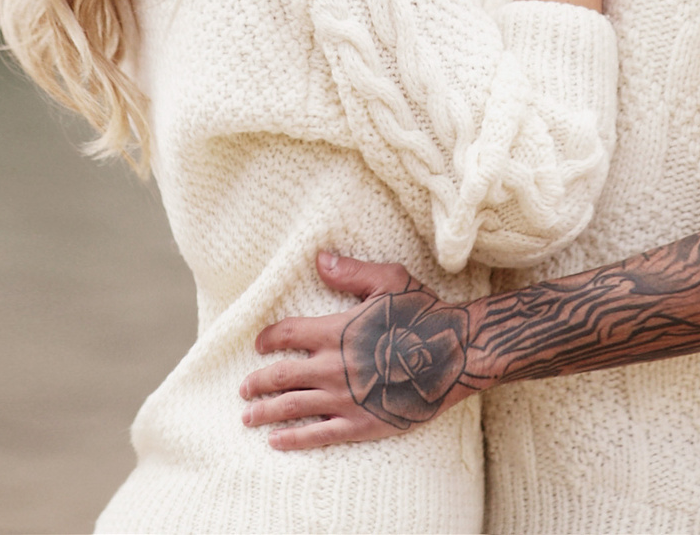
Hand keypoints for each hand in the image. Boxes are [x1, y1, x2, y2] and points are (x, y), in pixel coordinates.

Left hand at [239, 251, 478, 450]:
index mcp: (336, 330)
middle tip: (243, 390)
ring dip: (265, 413)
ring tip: (248, 417)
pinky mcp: (361, 424)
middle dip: (256, 384)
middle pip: (280, 375)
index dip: (267, 339)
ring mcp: (345, 398)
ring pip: (292, 406)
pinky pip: (318, 435)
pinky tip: (276, 441)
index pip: (286, 334)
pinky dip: (293, 439)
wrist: (456, 354)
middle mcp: (333, 366)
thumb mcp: (389, 281)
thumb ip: (350, 272)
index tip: (258, 345)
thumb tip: (319, 258)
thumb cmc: (424, 314)